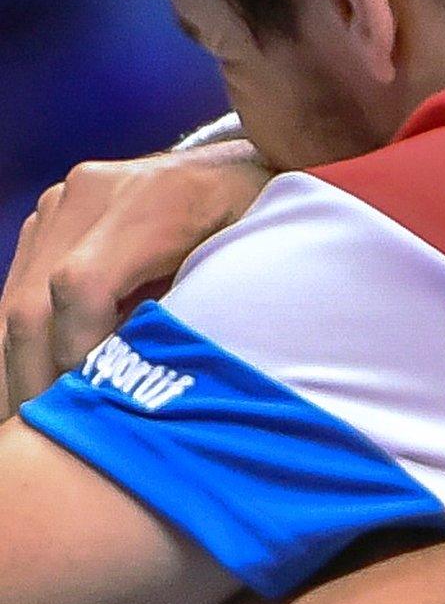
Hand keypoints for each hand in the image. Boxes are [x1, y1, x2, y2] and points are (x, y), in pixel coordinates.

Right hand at [2, 141, 273, 416]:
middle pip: (33, 302)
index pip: (82, 284)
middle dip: (35, 377)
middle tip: (51, 436)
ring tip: (40, 422)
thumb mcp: (255, 257)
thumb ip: (208, 303)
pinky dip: (25, 344)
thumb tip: (160, 374)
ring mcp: (62, 205)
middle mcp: (93, 194)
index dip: (79, 349)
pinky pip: (18, 290)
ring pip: (15, 303)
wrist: (238, 167)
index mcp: (153, 200)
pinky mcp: (48, 220)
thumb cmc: (262, 219)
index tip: (96, 398)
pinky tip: (41, 386)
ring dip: (20, 368)